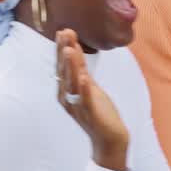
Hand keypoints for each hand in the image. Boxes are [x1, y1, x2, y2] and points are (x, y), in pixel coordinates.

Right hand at [56, 29, 127, 170]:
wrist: (109, 139)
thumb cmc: (98, 112)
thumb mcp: (88, 87)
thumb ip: (79, 69)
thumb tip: (72, 48)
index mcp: (66, 91)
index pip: (61, 66)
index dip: (61, 49)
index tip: (62, 31)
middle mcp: (68, 98)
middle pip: (64, 72)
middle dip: (64, 52)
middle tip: (64, 32)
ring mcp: (78, 106)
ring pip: (73, 83)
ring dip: (71, 66)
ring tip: (70, 49)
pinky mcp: (91, 114)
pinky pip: (86, 100)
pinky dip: (85, 88)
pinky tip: (85, 77)